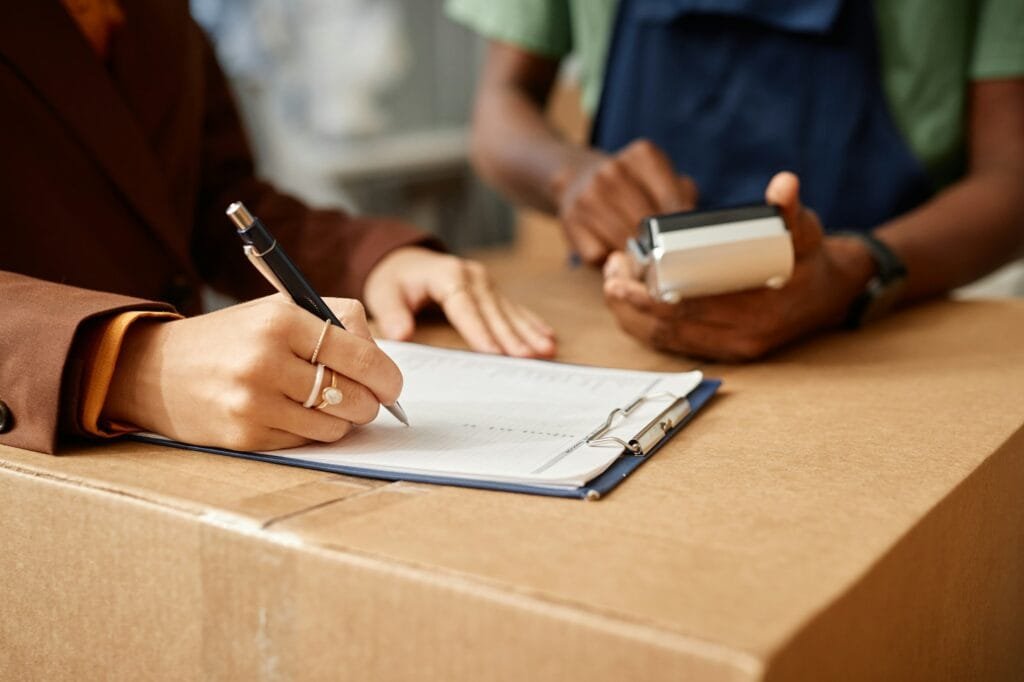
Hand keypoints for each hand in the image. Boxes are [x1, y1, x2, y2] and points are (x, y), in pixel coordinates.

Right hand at [103, 296, 402, 449]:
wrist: (156, 369)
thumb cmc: (234, 338)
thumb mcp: (279, 311)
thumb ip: (337, 323)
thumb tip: (383, 360)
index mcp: (281, 320)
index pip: (358, 355)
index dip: (386, 376)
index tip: (392, 385)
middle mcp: (265, 360)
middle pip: (351, 395)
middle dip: (369, 403)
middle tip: (367, 400)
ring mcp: (252, 401)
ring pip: (333, 425)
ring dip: (342, 421)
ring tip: (330, 406)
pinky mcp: (243, 434)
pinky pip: (305, 442)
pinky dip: (312, 433)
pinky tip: (296, 416)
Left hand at [363, 247, 555, 357]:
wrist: (405, 261)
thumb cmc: (395, 280)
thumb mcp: (384, 294)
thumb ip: (391, 314)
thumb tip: (401, 335)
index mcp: (446, 275)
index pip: (465, 306)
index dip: (479, 330)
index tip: (493, 352)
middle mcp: (472, 276)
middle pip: (493, 310)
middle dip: (512, 335)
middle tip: (528, 357)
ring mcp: (485, 282)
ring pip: (509, 311)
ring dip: (528, 331)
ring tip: (546, 350)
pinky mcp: (492, 291)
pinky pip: (514, 309)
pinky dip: (530, 323)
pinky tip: (547, 336)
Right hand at [553, 139, 697, 264]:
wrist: (575, 176)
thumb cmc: (629, 184)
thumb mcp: (658, 176)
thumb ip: (682, 195)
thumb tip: (693, 225)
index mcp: (643, 155)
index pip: (673, 202)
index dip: (680, 228)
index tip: (683, 241)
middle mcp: (613, 171)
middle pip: (648, 225)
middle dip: (657, 244)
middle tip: (661, 254)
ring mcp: (588, 195)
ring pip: (624, 243)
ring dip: (634, 257)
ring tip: (638, 255)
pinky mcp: (570, 220)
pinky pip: (599, 255)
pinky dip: (608, 260)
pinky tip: (611, 250)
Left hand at [603, 172, 874, 360]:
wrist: (833, 294)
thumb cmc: (811, 260)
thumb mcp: (805, 232)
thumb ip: (790, 210)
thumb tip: (784, 185)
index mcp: (755, 314)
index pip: (685, 312)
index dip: (645, 297)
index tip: (620, 274)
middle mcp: (739, 338)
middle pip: (666, 329)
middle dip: (628, 304)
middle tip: (610, 272)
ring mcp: (729, 348)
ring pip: (665, 340)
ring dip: (631, 315)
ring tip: (614, 282)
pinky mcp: (722, 349)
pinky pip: (674, 343)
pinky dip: (647, 326)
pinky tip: (630, 303)